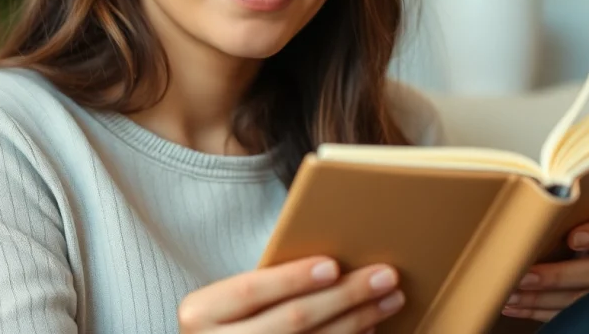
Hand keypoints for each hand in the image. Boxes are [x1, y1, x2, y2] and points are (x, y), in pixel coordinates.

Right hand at [177, 256, 405, 332]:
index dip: (293, 278)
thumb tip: (332, 262)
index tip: (333, 265)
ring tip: (389, 299)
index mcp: (200, 313)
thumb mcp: (226, 303)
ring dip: (358, 321)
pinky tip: (368, 329)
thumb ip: (263, 287)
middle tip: (385, 276)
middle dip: (344, 296)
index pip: (251, 289)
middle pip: (292, 320)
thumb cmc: (226, 321)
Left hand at [502, 214, 588, 321]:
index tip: (573, 238)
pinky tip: (513, 306)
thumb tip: (521, 220)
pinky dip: (535, 311)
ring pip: (579, 300)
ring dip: (540, 299)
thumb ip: (558, 221)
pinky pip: (565, 315)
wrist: (567, 257)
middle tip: (525, 276)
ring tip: (511, 294)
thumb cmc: (565, 235)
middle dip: (556, 276)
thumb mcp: (567, 224)